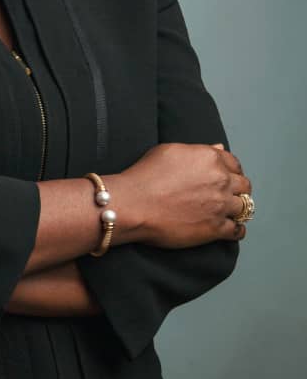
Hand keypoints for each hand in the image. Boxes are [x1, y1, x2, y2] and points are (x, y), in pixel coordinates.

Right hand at [108, 142, 251, 248]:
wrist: (134, 204)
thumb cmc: (145, 176)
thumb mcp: (169, 151)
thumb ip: (199, 150)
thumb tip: (218, 147)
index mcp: (211, 158)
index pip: (234, 163)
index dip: (231, 170)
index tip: (227, 177)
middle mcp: (221, 180)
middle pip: (243, 185)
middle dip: (237, 189)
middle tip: (228, 194)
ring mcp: (220, 205)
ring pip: (244, 207)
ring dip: (237, 209)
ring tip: (229, 212)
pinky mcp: (215, 228)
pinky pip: (237, 230)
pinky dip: (237, 230)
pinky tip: (231, 229)